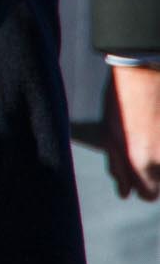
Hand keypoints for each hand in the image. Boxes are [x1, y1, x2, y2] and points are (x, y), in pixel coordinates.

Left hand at [105, 65, 159, 199]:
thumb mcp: (110, 133)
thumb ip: (117, 166)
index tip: (138, 168)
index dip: (142, 184)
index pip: (148, 195)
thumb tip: (124, 194)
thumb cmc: (123, 99)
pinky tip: (158, 124)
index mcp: (143, 163)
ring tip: (152, 130)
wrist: (146, 68)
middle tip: (147, 143)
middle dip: (157, 172)